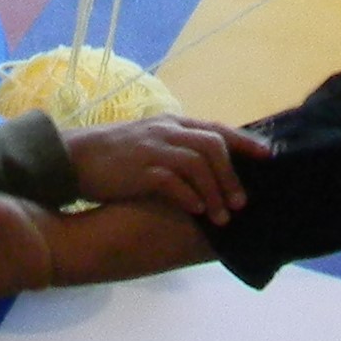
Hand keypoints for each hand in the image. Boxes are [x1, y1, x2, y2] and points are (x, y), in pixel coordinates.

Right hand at [65, 116, 267, 224]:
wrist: (72, 157)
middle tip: (241, 203)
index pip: (215, 129)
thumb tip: (205, 166)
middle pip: (212, 146)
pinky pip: (172, 180)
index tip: (268, 156)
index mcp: (170, 124)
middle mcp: (165, 131)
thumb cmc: (113, 156)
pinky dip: (189, 196)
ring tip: (221, 216)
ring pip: (197, 164)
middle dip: (231, 176)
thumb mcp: (148, 142)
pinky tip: (196, 210)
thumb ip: (175, 148)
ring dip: (214, 192)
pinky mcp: (139, 168)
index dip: (244, 141)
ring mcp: (152, 148)